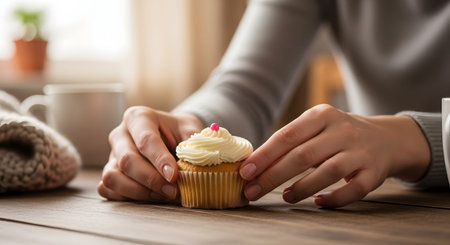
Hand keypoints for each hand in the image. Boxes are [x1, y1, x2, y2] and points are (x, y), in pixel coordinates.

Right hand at [97, 106, 203, 201]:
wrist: (172, 136)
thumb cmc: (179, 132)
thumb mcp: (190, 130)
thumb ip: (194, 142)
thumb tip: (198, 159)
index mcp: (139, 117)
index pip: (145, 139)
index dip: (159, 160)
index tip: (173, 175)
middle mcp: (120, 134)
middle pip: (127, 160)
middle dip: (151, 179)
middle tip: (173, 191)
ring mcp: (112, 154)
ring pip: (113, 176)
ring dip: (138, 191)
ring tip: (162, 195)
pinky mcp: (110, 172)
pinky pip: (108, 188)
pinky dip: (126, 197)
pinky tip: (148, 197)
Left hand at [239, 104, 429, 207]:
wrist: (387, 138)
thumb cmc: (338, 134)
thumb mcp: (317, 127)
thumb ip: (290, 141)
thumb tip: (254, 164)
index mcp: (322, 115)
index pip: (287, 135)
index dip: (264, 155)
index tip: (245, 172)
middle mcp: (342, 130)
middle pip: (303, 155)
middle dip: (273, 175)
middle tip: (253, 191)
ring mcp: (360, 151)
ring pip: (328, 172)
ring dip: (302, 188)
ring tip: (285, 197)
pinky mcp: (375, 172)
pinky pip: (354, 189)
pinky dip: (335, 198)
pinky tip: (318, 202)